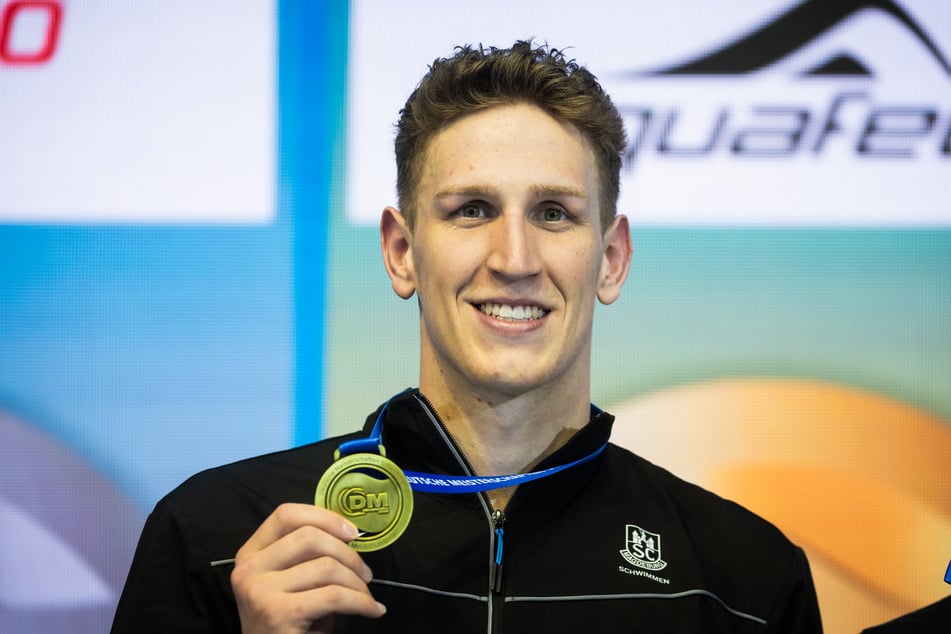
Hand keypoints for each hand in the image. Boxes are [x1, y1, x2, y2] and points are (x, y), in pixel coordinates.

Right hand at [231, 503, 385, 632]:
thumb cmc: (291, 624)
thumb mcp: (294, 583)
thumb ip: (309, 555)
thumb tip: (348, 533)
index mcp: (250, 554)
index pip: (285, 515)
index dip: (324, 517)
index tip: (352, 532)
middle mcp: (248, 569)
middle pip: (309, 536)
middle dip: (348, 554)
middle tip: (366, 574)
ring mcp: (260, 591)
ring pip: (326, 566)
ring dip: (357, 582)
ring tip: (366, 597)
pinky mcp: (279, 614)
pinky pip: (334, 596)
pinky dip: (361, 602)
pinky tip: (371, 610)